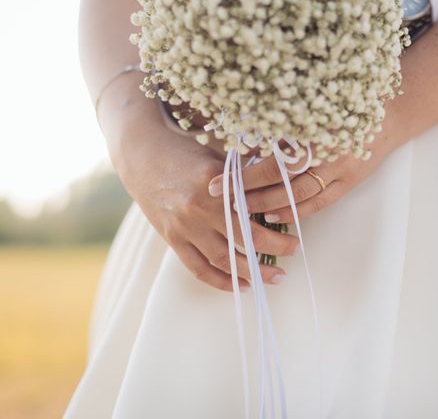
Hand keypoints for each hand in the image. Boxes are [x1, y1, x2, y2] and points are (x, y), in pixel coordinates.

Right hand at [113, 95, 298, 292]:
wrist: (141, 154)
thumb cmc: (186, 151)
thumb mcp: (218, 157)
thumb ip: (244, 177)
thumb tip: (278, 188)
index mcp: (217, 182)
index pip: (256, 210)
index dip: (279, 226)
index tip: (296, 234)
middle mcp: (201, 207)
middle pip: (246, 239)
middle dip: (274, 251)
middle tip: (293, 255)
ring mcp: (184, 226)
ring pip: (224, 259)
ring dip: (252, 273)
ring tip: (274, 278)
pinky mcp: (171, 238)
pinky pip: (198, 268)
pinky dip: (220, 281)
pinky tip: (240, 286)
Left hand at [207, 132, 397, 223]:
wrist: (386, 118)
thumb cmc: (342, 110)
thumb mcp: (309, 113)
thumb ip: (280, 132)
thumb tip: (245, 148)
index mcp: (313, 130)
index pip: (270, 158)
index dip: (243, 173)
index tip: (219, 181)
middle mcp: (328, 152)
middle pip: (282, 179)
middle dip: (250, 191)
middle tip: (225, 199)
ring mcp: (341, 170)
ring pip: (300, 195)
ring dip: (270, 204)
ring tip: (246, 210)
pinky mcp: (349, 183)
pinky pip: (320, 203)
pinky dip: (296, 211)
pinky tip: (275, 215)